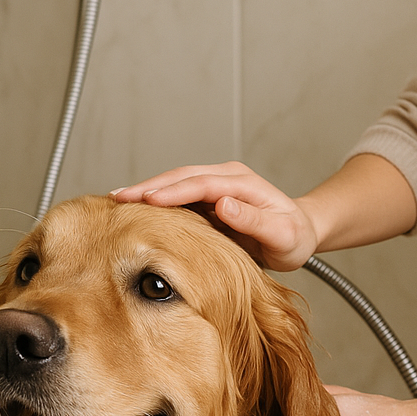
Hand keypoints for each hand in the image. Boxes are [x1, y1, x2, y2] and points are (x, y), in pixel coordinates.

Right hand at [111, 162, 318, 270]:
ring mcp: (215, 187)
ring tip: (116, 201)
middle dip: (148, 187)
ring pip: (175, 185)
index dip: (172, 191)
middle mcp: (225, 179)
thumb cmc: (293, 237)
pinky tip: (135, 209)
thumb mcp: (282, 234)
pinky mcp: (208, 200)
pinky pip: (178, 198)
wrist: (299, 235)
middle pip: (180, 178)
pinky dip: (156, 202)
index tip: (147, 200)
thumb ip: (255, 220)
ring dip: (146, 192)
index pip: (200, 183)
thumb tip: (224, 205)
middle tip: (116, 198)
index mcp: (241, 183)